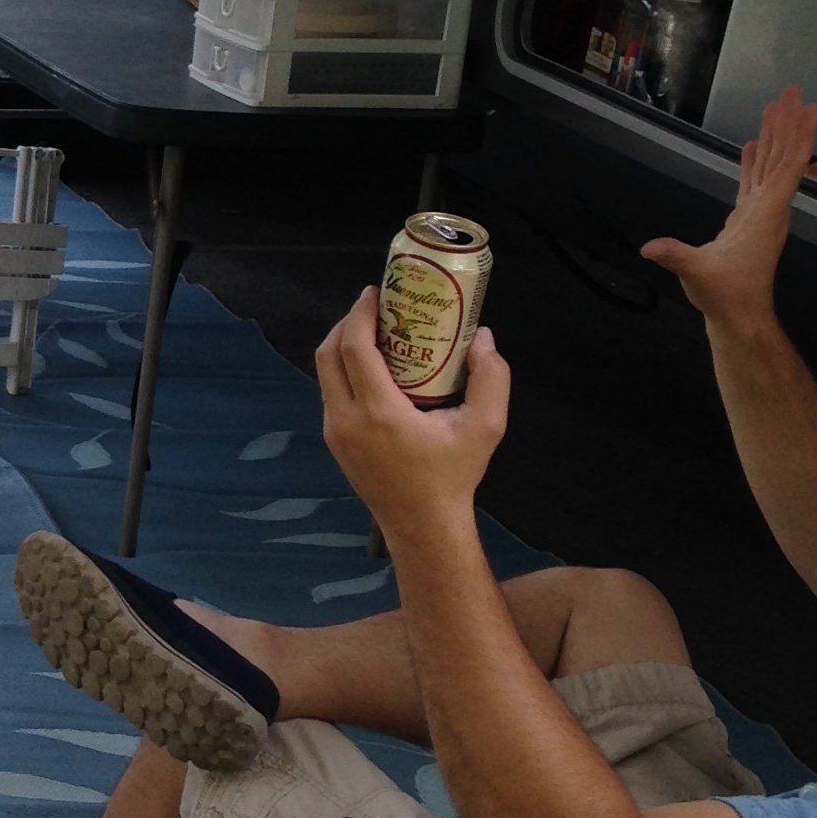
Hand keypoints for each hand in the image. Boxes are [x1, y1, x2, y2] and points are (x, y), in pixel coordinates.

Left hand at [315, 294, 509, 538]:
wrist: (423, 524)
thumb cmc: (453, 475)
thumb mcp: (485, 428)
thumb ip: (491, 379)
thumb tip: (482, 336)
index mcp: (378, 413)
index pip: (353, 349)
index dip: (359, 314)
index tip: (374, 292)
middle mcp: (346, 420)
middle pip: (328, 354)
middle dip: (347, 323)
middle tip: (375, 307)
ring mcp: (334, 432)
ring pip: (324, 374)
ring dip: (343, 346)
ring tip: (375, 330)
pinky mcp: (334, 441)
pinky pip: (331, 393)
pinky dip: (344, 370)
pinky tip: (373, 366)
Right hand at [644, 84, 816, 333]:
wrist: (739, 316)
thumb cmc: (726, 296)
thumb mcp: (699, 275)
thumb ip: (677, 257)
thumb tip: (651, 247)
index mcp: (765, 215)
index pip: (787, 168)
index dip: (796, 136)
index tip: (804, 108)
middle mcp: (769, 209)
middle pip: (781, 158)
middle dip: (786, 124)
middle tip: (791, 92)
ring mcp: (761, 214)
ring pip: (771, 166)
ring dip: (774, 137)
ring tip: (776, 108)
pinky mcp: (748, 220)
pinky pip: (757, 181)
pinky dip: (757, 160)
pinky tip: (754, 144)